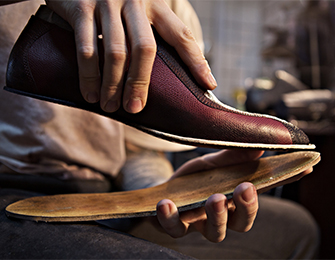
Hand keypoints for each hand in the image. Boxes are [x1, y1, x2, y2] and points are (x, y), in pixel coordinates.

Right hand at [45, 0, 216, 113]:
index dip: (196, 61)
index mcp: (155, 4)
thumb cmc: (112, 5)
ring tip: (110, 107)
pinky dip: (89, 75)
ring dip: (113, 85)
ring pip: (116, 53)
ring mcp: (107, 3)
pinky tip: (91, 94)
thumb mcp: (137, 12)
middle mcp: (134, 1)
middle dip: (140, 83)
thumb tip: (174, 73)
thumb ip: (151, 34)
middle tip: (135, 109)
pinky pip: (87, 48)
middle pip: (145, 48)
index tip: (208, 84)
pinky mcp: (81, 7)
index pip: (181, 35)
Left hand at [156, 149, 312, 241]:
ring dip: (217, 215)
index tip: (303, 169)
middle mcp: (223, 214)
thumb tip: (257, 148)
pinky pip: (175, 228)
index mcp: (234, 197)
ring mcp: (200, 223)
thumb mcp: (210, 163)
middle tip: (245, 188)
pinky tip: (166, 203)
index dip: (283, 182)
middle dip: (247, 207)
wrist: (163, 189)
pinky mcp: (177, 226)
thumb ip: (229, 158)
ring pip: (216, 232)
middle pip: (243, 222)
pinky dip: (171, 217)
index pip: (262, 191)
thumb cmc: (193, 180)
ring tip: (213, 197)